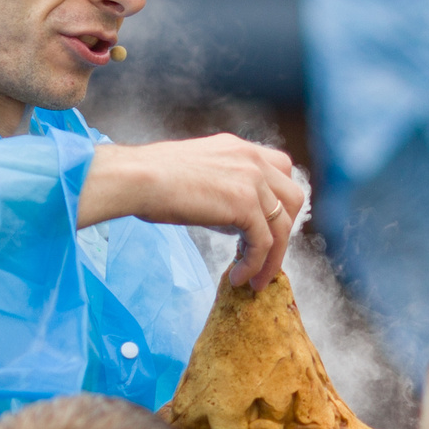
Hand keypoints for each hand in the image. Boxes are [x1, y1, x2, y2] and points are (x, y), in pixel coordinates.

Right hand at [78, 133, 307, 289]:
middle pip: (293, 198)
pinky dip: (254, 265)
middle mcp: (252, 158)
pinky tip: (237, 278)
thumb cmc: (151, 180)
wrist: (135, 178)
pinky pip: (263, 243)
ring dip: (272, 258)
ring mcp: (252, 179)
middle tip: (265, 256)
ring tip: (255, 280)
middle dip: (284, 231)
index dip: (279, 203)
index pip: (282, 171)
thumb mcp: (199, 175)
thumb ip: (223, 188)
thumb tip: (234, 221)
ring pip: (282, 226)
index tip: (266, 228)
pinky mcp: (245, 203)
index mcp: (241, 148)